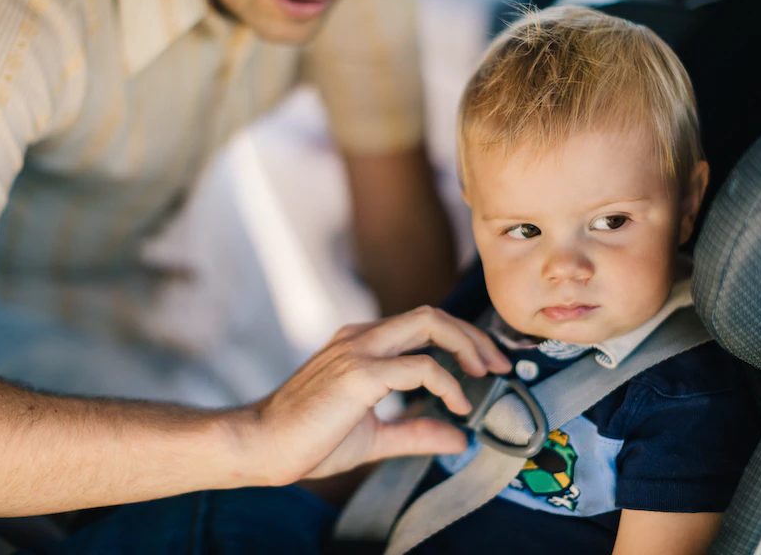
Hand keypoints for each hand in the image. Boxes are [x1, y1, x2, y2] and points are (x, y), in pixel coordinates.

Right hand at [250, 306, 510, 484]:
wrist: (260, 445)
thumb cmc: (308, 439)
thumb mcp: (375, 437)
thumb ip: (415, 433)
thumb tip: (459, 439)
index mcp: (361, 343)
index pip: (422, 324)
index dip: (461, 339)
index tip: (487, 366)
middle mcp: (361, 336)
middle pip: (432, 315)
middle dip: (473, 336)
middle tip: (501, 364)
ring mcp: (358, 349)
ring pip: (429, 324)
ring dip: (468, 346)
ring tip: (487, 376)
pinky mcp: (358, 373)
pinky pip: (420, 367)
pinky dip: (447, 383)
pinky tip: (457, 406)